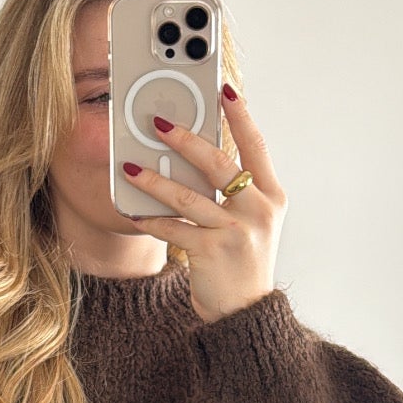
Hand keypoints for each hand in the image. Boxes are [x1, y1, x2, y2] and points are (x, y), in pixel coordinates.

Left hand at [122, 82, 287, 321]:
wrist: (244, 313)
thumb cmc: (241, 261)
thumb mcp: (250, 221)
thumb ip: (234, 190)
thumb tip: (196, 153)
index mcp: (272, 196)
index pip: (256, 145)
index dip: (241, 115)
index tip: (225, 89)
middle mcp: (259, 210)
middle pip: (218, 162)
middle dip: (185, 139)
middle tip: (158, 123)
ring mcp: (237, 231)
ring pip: (188, 195)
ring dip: (155, 180)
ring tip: (131, 167)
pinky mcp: (213, 251)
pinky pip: (173, 228)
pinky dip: (151, 219)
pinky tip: (133, 211)